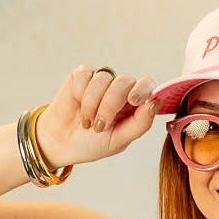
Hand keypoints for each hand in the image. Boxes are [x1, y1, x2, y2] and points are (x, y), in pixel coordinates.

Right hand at [35, 66, 159, 168]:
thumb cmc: (93, 144)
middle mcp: (119, 89)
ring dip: (92, 104)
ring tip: (87, 122)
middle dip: (110, 105)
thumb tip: (156, 103)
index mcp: (133, 104)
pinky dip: (81, 93)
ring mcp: (101, 80)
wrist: (62, 143)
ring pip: (103, 78)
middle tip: (99, 125)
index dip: (143, 88)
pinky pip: (86, 74)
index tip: (133, 100)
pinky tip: (77, 105)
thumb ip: (140, 123)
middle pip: (124, 81)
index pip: (147, 85)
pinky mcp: (82, 74)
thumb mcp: (119, 140)